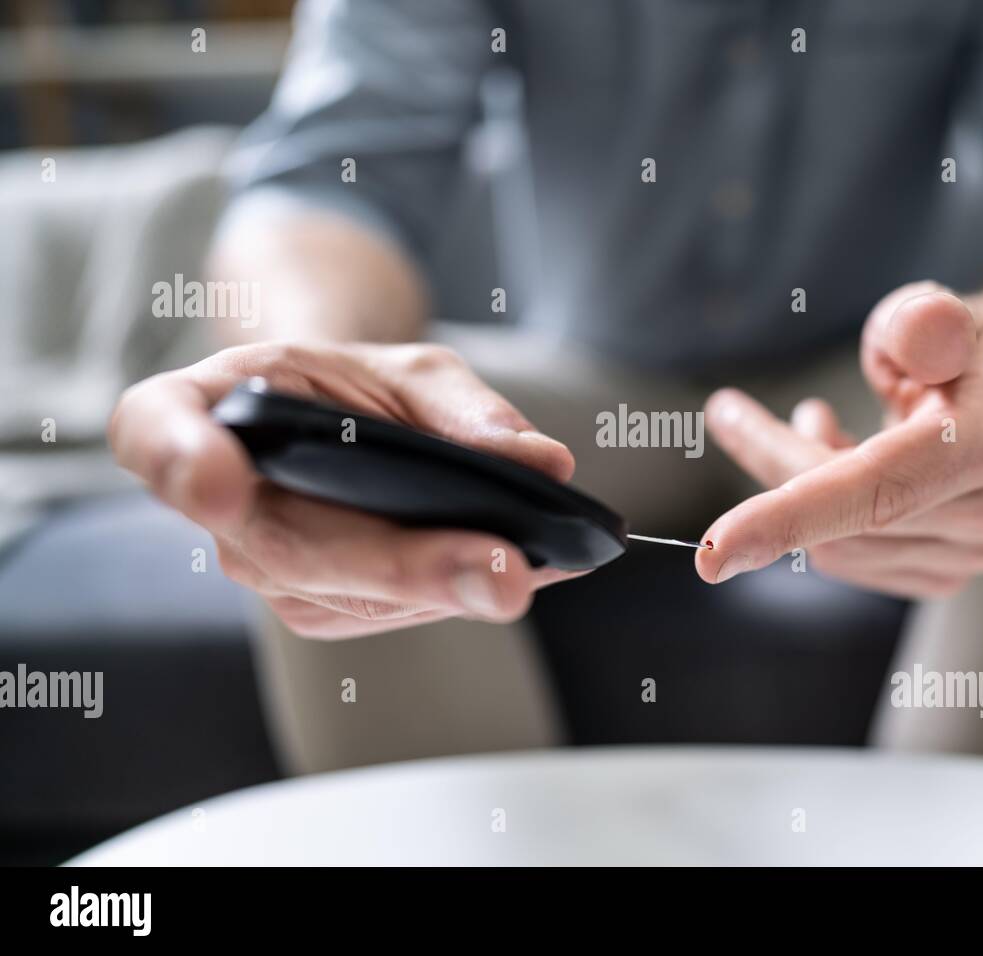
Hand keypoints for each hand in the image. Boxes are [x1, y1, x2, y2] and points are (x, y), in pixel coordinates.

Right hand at [109, 341, 581, 637]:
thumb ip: (467, 411)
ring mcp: (264, 566)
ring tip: (534, 568)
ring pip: (354, 595)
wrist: (342, 424)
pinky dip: (460, 593)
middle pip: (293, 548)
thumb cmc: (358, 388)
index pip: (156, 432)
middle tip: (501, 572)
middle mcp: (217, 502)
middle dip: (405, 566)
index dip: (182, 460)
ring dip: (449, 590)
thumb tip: (541, 461)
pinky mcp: (317, 607)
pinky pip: (389, 612)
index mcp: (200, 406)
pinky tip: (521, 573)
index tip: (223, 487)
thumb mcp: (412, 370)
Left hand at [696, 281, 982, 597]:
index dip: (792, 518)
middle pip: (842, 515)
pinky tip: (835, 466)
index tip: (709, 553)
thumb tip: (919, 336)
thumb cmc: (954, 342)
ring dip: (795, 488)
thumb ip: (923, 317)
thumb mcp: (937, 307)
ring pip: (835, 545)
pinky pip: (847, 560)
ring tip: (818, 423)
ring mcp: (975, 553)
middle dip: (774, 463)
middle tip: (731, 411)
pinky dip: (817, 517)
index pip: (882, 489)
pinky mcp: (946, 575)